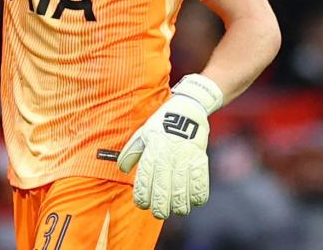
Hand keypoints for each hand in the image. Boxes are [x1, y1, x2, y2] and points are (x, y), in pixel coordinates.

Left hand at [117, 74, 223, 218]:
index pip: (144, 182)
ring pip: (181, 194)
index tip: (142, 204)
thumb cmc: (161, 124)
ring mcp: (185, 160)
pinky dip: (197, 198)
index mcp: (152, 151)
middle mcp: (168, 157)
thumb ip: (131, 152)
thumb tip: (122, 169)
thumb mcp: (143, 134)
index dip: (142, 198)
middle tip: (159, 212)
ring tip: (175, 208)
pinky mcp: (201, 161)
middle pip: (163, 193)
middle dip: (159, 209)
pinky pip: (201, 186)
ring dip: (178, 206)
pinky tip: (192, 200)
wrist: (187, 110)